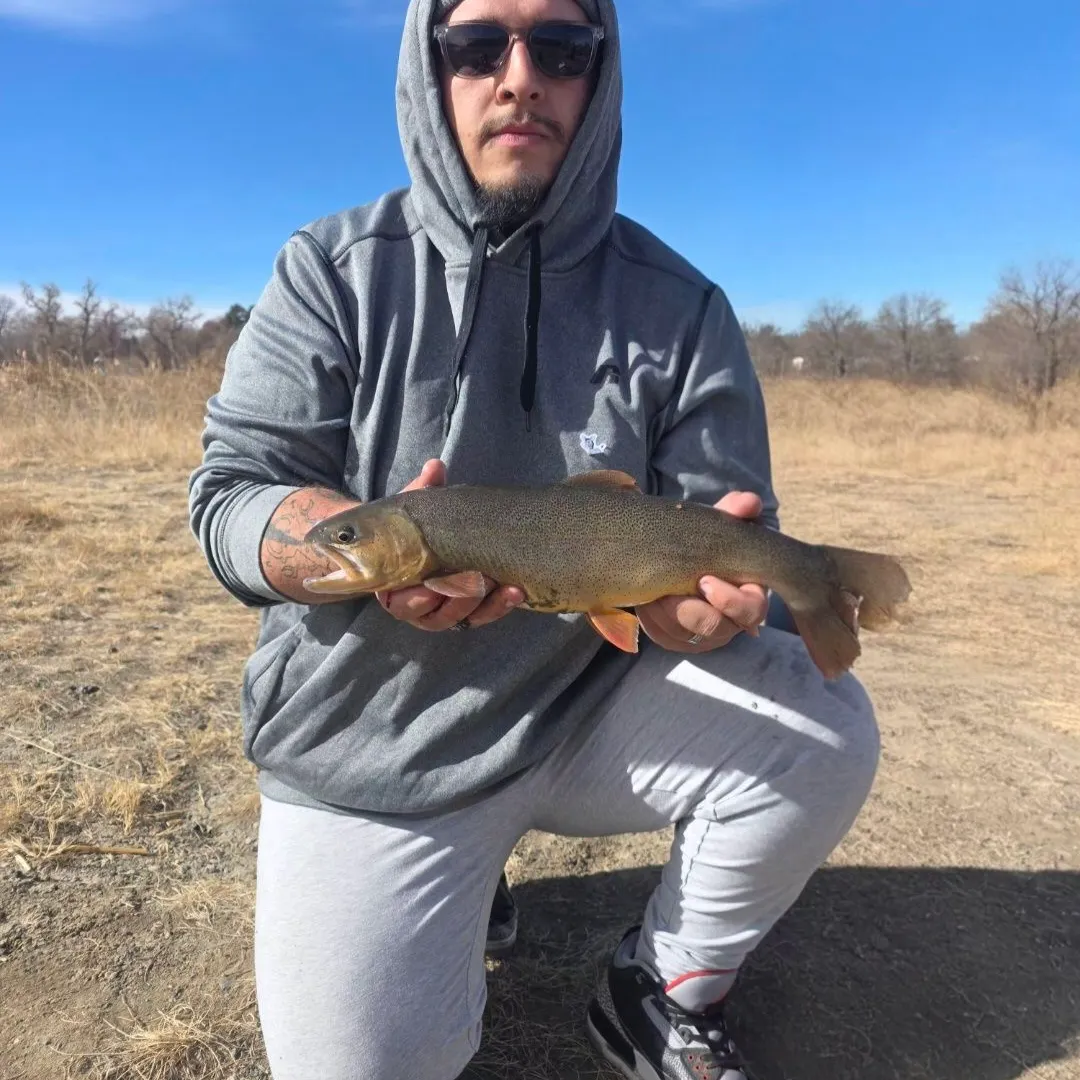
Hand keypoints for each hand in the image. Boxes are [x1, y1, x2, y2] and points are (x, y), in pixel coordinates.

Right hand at [375, 459, 524, 631]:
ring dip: (488, 607)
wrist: (421, 538)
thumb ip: (422, 489)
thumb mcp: (414, 506)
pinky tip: (517, 591)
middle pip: (436, 617)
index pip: (403, 604)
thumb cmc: (412, 525)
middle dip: (461, 602)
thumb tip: (435, 467)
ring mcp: (444, 609)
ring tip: (509, 589)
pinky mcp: (468, 610)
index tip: (435, 584)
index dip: (420, 599)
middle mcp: (417, 605)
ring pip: (463, 620)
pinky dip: (499, 607)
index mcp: (395, 584)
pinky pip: (482, 616)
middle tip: (482, 583)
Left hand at [635, 491, 768, 652]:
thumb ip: (735, 513)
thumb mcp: (722, 527)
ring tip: (650, 589)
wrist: (681, 557)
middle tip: (668, 590)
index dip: (729, 600)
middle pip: (714, 629)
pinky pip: (661, 635)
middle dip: (689, 610)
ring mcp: (700, 636)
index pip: (751, 611)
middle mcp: (729, 624)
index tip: (704, 580)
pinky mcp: (674, 638)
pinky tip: (642, 597)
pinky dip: (649, 617)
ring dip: (663, 612)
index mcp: (749, 598)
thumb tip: (748, 501)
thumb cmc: (711, 545)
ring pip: (683, 634)